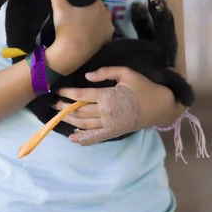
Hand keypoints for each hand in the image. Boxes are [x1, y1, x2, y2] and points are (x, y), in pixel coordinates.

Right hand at [41, 0, 113, 75]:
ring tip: (82, 22)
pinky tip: (89, 30)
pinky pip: (104, 29)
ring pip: (101, 17)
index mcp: (97, 3)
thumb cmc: (65, 27)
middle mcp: (107, 12)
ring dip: (94, 18)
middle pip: (97, 6)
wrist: (70, 52)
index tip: (75, 2)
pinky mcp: (108, 37)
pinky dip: (98, 29)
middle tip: (76, 12)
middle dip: (89, 7)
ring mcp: (109, 26)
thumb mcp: (58, 6)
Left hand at [54, 67, 181, 145]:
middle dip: (64, 107)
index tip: (56, 90)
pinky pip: (95, 137)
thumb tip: (87, 76)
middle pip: (79, 111)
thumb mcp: (126, 73)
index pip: (81, 95)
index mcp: (108, 97)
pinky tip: (72, 137)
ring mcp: (109, 125)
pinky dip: (82, 139)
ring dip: (69, 120)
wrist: (159, 106)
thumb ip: (106, 72)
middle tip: (52, 103)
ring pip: (84, 124)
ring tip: (57, 115)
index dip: (67, 92)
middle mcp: (106, 113)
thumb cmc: (143, 87)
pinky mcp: (113, 133)